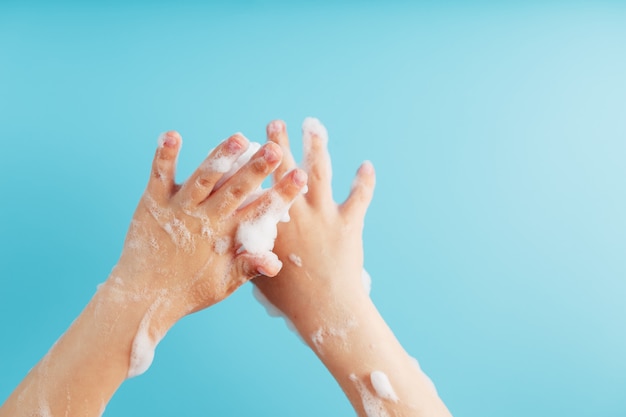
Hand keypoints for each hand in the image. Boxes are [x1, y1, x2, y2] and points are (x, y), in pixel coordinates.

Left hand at [113, 131, 306, 318]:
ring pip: (204, 178)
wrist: (143, 298)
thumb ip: (250, 268)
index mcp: (226, 237)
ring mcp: (179, 210)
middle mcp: (205, 219)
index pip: (261, 211)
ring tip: (239, 138)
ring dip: (220, 158)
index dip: (281, 194)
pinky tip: (173, 135)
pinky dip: (165, 156)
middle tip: (275, 149)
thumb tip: (276, 262)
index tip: (300, 176)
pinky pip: (160, 175)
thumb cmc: (189, 291)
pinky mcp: (153, 203)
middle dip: (256, 169)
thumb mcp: (224, 283)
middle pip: (235, 189)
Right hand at [252, 118, 374, 340]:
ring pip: (319, 172)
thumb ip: (250, 253)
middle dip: (279, 144)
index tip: (245, 145)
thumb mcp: (257, 276)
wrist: (325, 310)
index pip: (258, 186)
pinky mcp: (349, 223)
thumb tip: (239, 243)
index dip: (252, 165)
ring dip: (316, 146)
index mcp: (272, 223)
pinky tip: (366, 165)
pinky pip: (359, 197)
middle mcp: (297, 212)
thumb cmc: (289, 299)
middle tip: (274, 124)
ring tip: (313, 126)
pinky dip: (364, 181)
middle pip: (285, 170)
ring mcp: (323, 215)